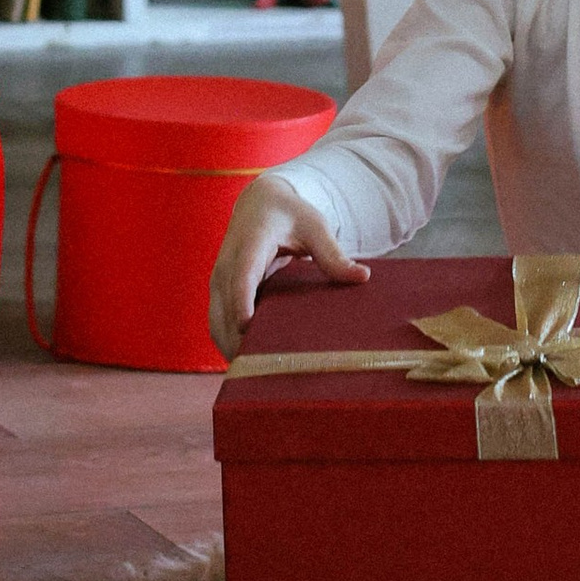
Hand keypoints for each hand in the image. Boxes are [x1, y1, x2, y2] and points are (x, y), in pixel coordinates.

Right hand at [209, 173, 366, 362]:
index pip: (242, 275)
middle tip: (265, 371)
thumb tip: (363, 276)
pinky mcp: (220, 294)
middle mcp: (227, 264)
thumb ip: (333, 253)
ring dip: (231, 348)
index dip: (242, 300)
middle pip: (224, 308)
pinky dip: (229, 344)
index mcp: (250, 243)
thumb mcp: (314, 225)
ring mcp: (219, 280)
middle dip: (237, 339)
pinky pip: (218, 325)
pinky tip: (251, 364)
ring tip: (259, 377)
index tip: (247, 325)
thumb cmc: (289, 214)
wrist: (258, 203)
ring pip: (216, 323)